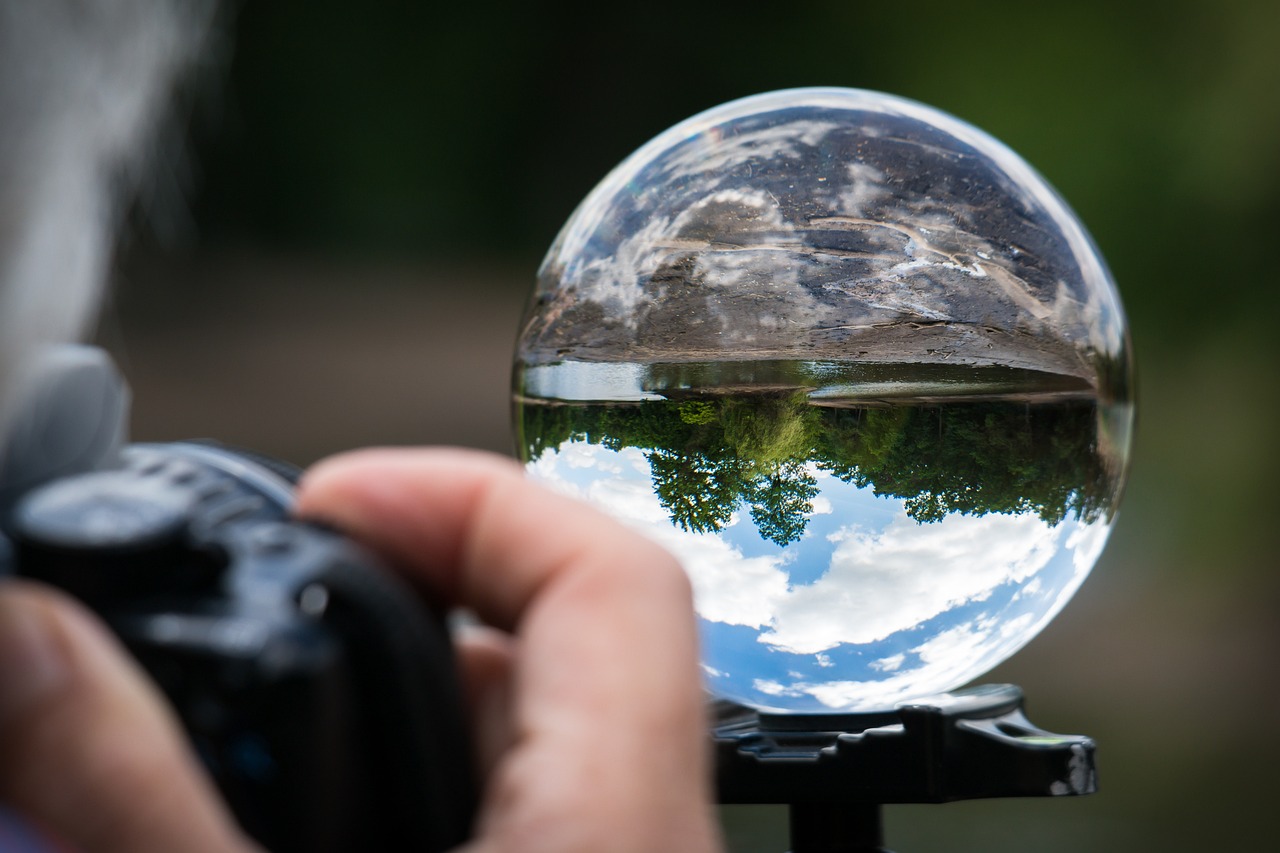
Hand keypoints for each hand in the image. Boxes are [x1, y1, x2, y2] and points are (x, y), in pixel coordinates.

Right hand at [0, 447, 721, 851]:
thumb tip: (29, 644)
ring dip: (394, 703)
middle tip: (267, 615)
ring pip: (525, 728)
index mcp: (616, 830)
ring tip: (261, 718)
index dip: (474, 494)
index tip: (336, 498)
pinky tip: (304, 813)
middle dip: (400, 603)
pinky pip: (513, 797)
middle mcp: (644, 839)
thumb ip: (141, 800)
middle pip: (555, 640)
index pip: (611, 576)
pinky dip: (415, 781)